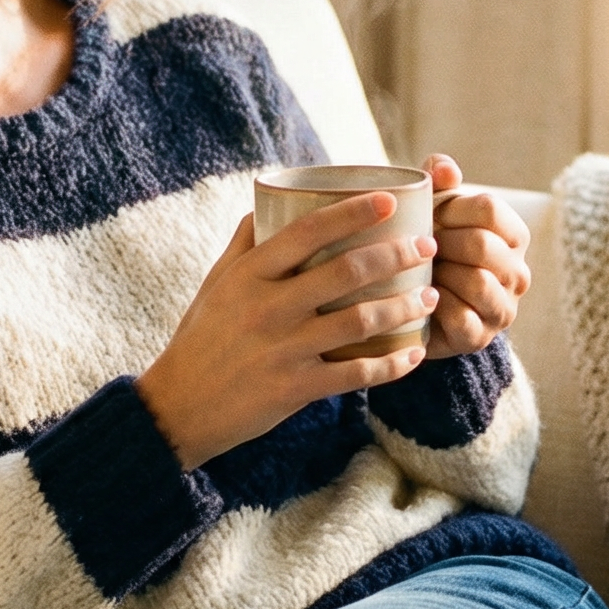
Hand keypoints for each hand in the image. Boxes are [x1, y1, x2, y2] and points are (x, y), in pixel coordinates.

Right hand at [136, 192, 441, 469]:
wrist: (178, 407)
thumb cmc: (201, 338)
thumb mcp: (215, 283)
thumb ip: (245, 243)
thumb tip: (268, 200)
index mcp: (249, 274)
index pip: (308, 231)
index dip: (353, 212)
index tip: (390, 200)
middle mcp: (267, 307)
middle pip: (345, 271)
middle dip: (396, 254)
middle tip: (427, 246)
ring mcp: (283, 349)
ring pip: (358, 321)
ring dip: (402, 307)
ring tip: (429, 296)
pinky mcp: (295, 388)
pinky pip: (355, 374)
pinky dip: (390, 365)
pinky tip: (413, 354)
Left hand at [420, 153, 530, 358]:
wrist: (414, 305)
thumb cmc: (428, 246)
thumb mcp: (432, 207)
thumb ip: (438, 177)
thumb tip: (445, 170)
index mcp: (513, 234)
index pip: (489, 208)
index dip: (449, 209)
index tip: (427, 217)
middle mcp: (518, 272)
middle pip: (481, 245)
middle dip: (440, 243)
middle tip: (416, 248)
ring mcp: (503, 307)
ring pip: (476, 282)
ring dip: (439, 275)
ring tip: (419, 272)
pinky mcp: (481, 338)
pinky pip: (461, 318)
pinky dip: (435, 306)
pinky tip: (420, 298)